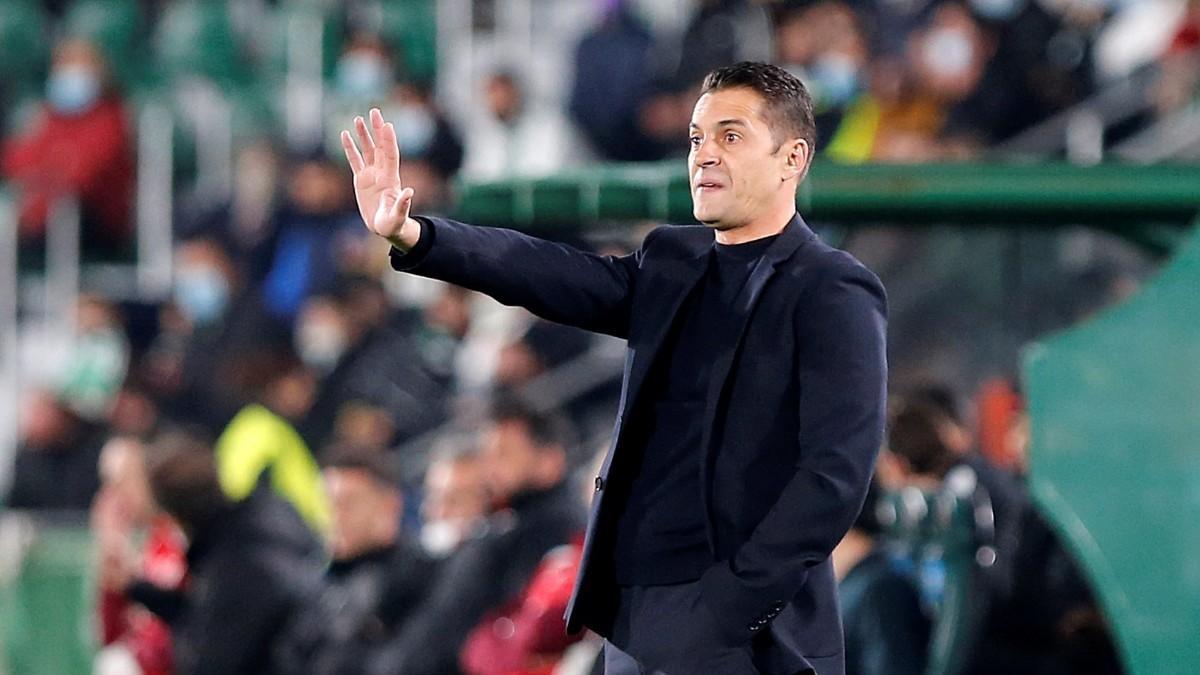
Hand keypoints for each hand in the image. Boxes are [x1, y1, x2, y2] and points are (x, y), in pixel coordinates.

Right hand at [340, 108, 420, 249]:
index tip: (387, 125)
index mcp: (391, 179)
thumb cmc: (393, 224)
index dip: (389, 140)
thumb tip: (410, 191)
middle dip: (377, 130)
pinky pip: (354, 160)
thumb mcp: (398, 216)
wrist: (385, 227)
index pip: (390, 155)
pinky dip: (349, 148)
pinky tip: (344, 135)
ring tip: (358, 118)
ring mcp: (371, 175)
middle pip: (379, 147)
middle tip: (374, 111)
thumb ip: (402, 204)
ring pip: (367, 150)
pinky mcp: (361, 180)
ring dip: (363, 135)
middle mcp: (382, 173)